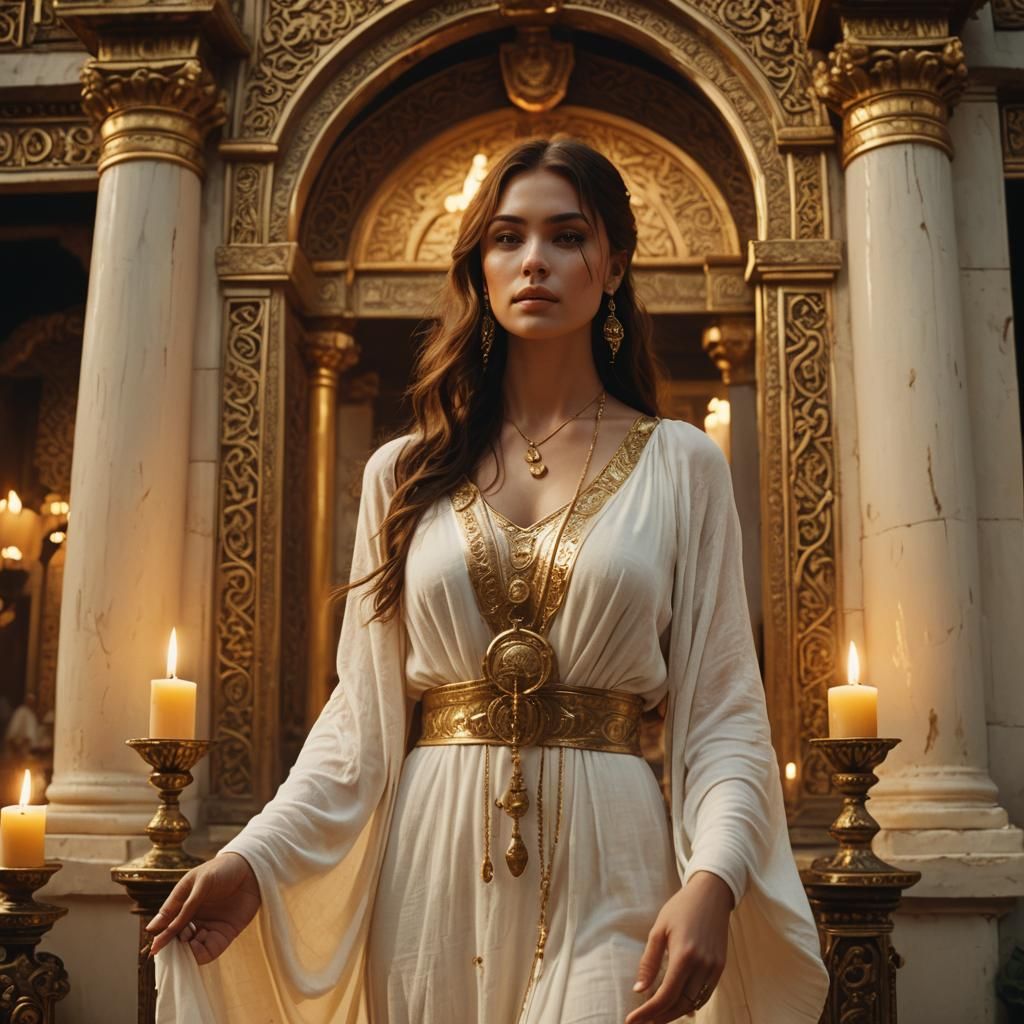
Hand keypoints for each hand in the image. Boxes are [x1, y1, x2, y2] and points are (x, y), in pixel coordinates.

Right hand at [145, 852, 261, 963]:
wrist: (252, 868)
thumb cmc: (222, 870)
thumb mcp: (199, 884)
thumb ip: (180, 907)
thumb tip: (152, 929)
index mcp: (182, 906)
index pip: (166, 928)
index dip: (161, 938)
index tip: (155, 948)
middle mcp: (193, 920)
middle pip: (177, 942)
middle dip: (174, 946)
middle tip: (177, 939)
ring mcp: (208, 928)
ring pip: (191, 950)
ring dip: (187, 951)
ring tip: (190, 937)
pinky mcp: (224, 935)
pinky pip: (209, 951)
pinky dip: (201, 954)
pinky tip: (199, 942)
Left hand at [624, 871, 732, 1023]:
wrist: (711, 894)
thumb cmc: (680, 908)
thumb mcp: (659, 929)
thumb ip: (650, 962)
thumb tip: (639, 990)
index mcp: (684, 954)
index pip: (665, 995)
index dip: (648, 1012)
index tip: (631, 1020)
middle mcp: (702, 965)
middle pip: (680, 1004)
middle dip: (661, 1016)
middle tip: (643, 1019)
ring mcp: (714, 967)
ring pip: (693, 1002)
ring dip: (675, 1012)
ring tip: (657, 1014)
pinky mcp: (720, 966)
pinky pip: (705, 994)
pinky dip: (691, 1003)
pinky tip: (677, 1004)